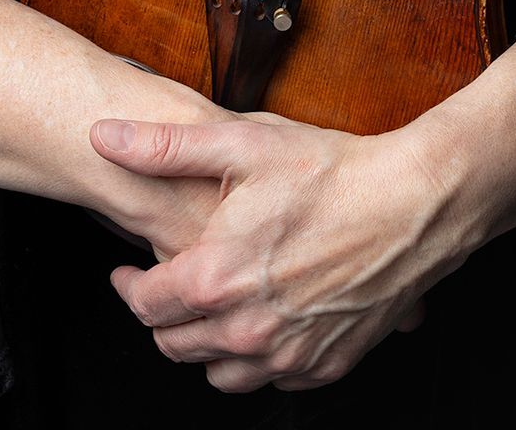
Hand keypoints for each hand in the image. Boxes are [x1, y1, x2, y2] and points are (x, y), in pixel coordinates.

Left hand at [89, 112, 463, 392]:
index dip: (128, 286)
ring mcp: (288, 354)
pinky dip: (257, 357)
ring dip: (206, 344)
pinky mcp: (325, 364)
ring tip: (212, 305)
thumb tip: (104, 136)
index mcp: (217, 277)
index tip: (128, 270)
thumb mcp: (243, 143)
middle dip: (162, 316)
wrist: (412, 204)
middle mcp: (247, 328)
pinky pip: (270, 380)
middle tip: (167, 285)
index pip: (146, 306)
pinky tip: (263, 319)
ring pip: (219, 373)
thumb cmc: (331, 171)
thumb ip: (165, 146)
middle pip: (176, 345)